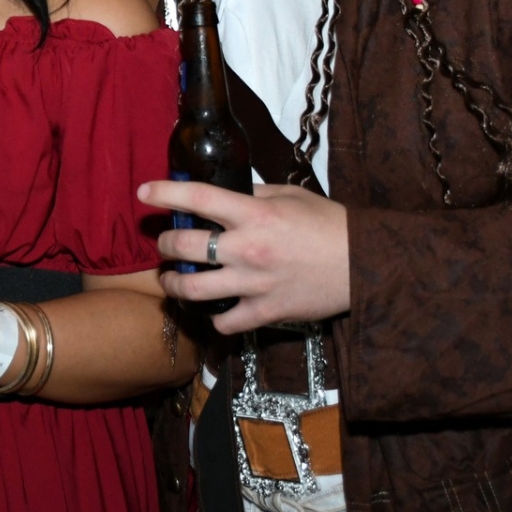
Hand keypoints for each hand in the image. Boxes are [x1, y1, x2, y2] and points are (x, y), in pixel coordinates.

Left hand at [137, 181, 350, 334]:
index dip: (166, 193)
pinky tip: (213, 308)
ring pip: (193, 289)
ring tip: (171, 279)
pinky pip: (225, 321)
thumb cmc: (330, 224)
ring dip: (174, 283)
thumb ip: (255, 193)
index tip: (144, 191)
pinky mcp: (266, 311)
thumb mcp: (291, 195)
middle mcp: (248, 248)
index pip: (199, 198)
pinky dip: (214, 316)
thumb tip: (225, 192)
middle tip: (165, 242)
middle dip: (165, 243)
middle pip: (184, 246)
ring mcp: (254, 283)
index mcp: (255, 214)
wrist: (366, 264)